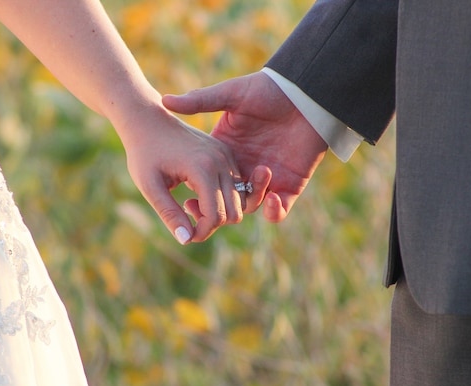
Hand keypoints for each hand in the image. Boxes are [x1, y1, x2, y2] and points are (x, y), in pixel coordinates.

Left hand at [120, 106, 270, 243]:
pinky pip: (236, 189)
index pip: (217, 216)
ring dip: (218, 212)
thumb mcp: (149, 186)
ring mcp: (227, 156)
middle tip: (186, 211)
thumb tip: (186, 240)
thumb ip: (169, 214)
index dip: (201, 232)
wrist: (148, 120)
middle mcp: (222, 161)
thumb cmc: (144, 153)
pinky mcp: (227, 154)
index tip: (182, 231)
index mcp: (204, 168)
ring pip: (238, 202)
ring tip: (191, 202)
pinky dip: (222, 199)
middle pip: (233, 212)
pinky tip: (197, 192)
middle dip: (211, 223)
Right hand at [163, 71, 328, 222]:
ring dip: (247, 206)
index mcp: (227, 152)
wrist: (304, 93)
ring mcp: (267, 179)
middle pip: (226, 200)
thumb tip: (165, 100)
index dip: (197, 194)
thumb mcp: (230, 94)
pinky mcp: (290, 184)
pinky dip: (274, 212)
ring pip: (251, 206)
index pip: (207, 180)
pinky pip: (280, 209)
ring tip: (247, 191)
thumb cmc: (267, 89)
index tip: (189, 198)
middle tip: (210, 210)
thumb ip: (201, 101)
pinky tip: (271, 198)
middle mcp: (244, 169)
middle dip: (217, 210)